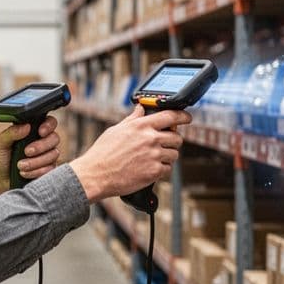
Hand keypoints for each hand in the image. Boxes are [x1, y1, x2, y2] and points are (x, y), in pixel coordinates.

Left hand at [0, 115, 62, 196]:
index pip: (50, 122)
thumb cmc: (1, 158)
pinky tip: (24, 172)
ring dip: (36, 161)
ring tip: (20, 165)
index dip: (49, 125)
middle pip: (54, 138)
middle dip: (41, 146)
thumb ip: (11, 132)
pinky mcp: (48, 169)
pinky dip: (36, 171)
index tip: (40, 132)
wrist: (0, 178)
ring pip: (53, 154)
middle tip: (26, 151)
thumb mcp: (0, 143)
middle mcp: (43, 141)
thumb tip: (26, 127)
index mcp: (33, 130)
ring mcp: (47, 155)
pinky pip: (50, 169)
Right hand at [69, 106, 189, 200]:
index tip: (187, 118)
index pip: (170, 116)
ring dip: (167, 156)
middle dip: (173, 141)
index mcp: (141, 126)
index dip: (182, 116)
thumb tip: (140, 109)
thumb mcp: (116, 130)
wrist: (96, 174)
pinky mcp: (154, 172)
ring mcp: (153, 156)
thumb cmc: (103, 153)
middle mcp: (150, 139)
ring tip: (153, 159)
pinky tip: (149, 169)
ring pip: (174, 154)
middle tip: (164, 145)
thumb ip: (132, 119)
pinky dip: (161, 169)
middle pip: (177, 138)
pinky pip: (168, 169)